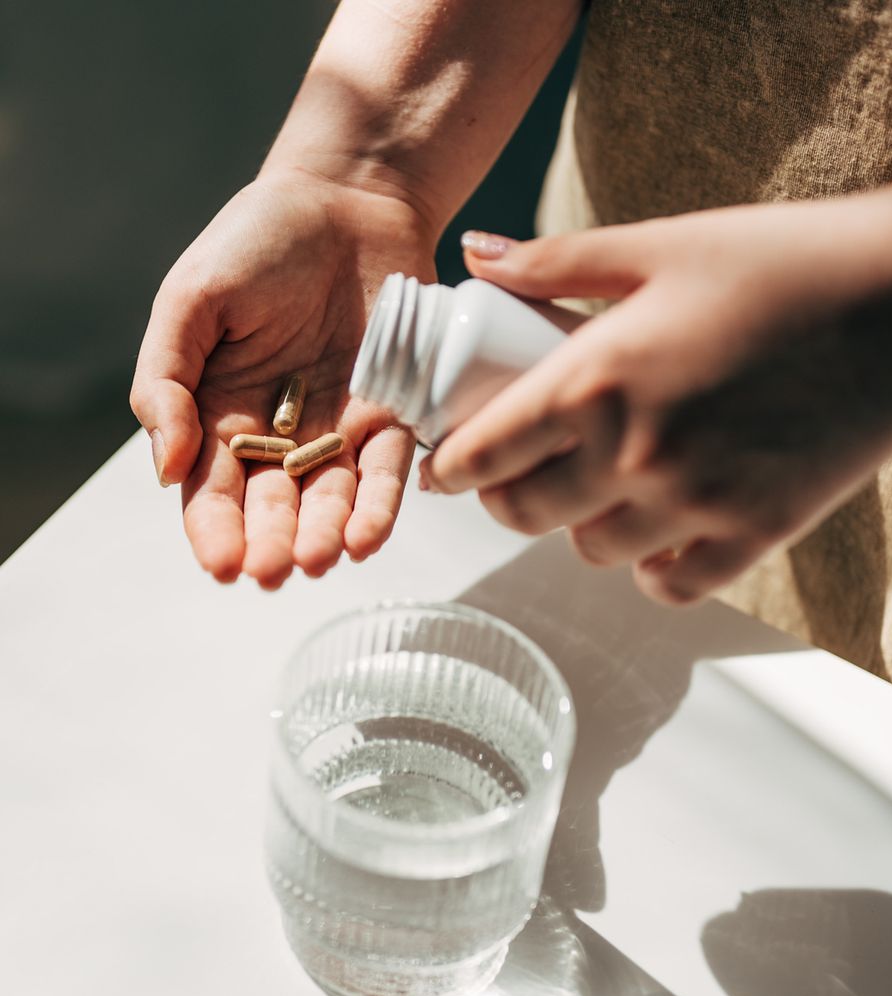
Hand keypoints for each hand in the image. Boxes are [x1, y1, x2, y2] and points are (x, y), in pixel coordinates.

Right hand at [130, 169, 434, 586]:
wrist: (347, 199)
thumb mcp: (191, 300)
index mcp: (222, 413)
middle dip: (274, 542)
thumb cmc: (257, 242)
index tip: (222, 564)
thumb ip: (166, 381)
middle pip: (275, 504)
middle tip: (274, 572)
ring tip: (322, 560)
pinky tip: (368, 538)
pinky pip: (390, 469)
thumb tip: (167, 468)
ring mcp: (341, 428)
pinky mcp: (396, 414)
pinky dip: (381, 504)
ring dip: (328, 534)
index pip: (214, 490)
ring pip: (334, 497)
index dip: (215, 530)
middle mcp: (282, 433)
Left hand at [423, 193, 891, 602]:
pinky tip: (658, 528)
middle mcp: (634, 455)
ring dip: (579, 525)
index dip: (450, 467)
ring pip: (591, 551)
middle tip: (515, 475)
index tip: (446, 469)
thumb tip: (475, 257)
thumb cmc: (782, 263)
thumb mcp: (660, 245)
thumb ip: (555, 262)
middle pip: (525, 513)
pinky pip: (668, 583)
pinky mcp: (754, 536)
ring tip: (598, 488)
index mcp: (597, 379)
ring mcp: (695, 504)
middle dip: (505, 497)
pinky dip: (651, 564)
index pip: (485, 451)